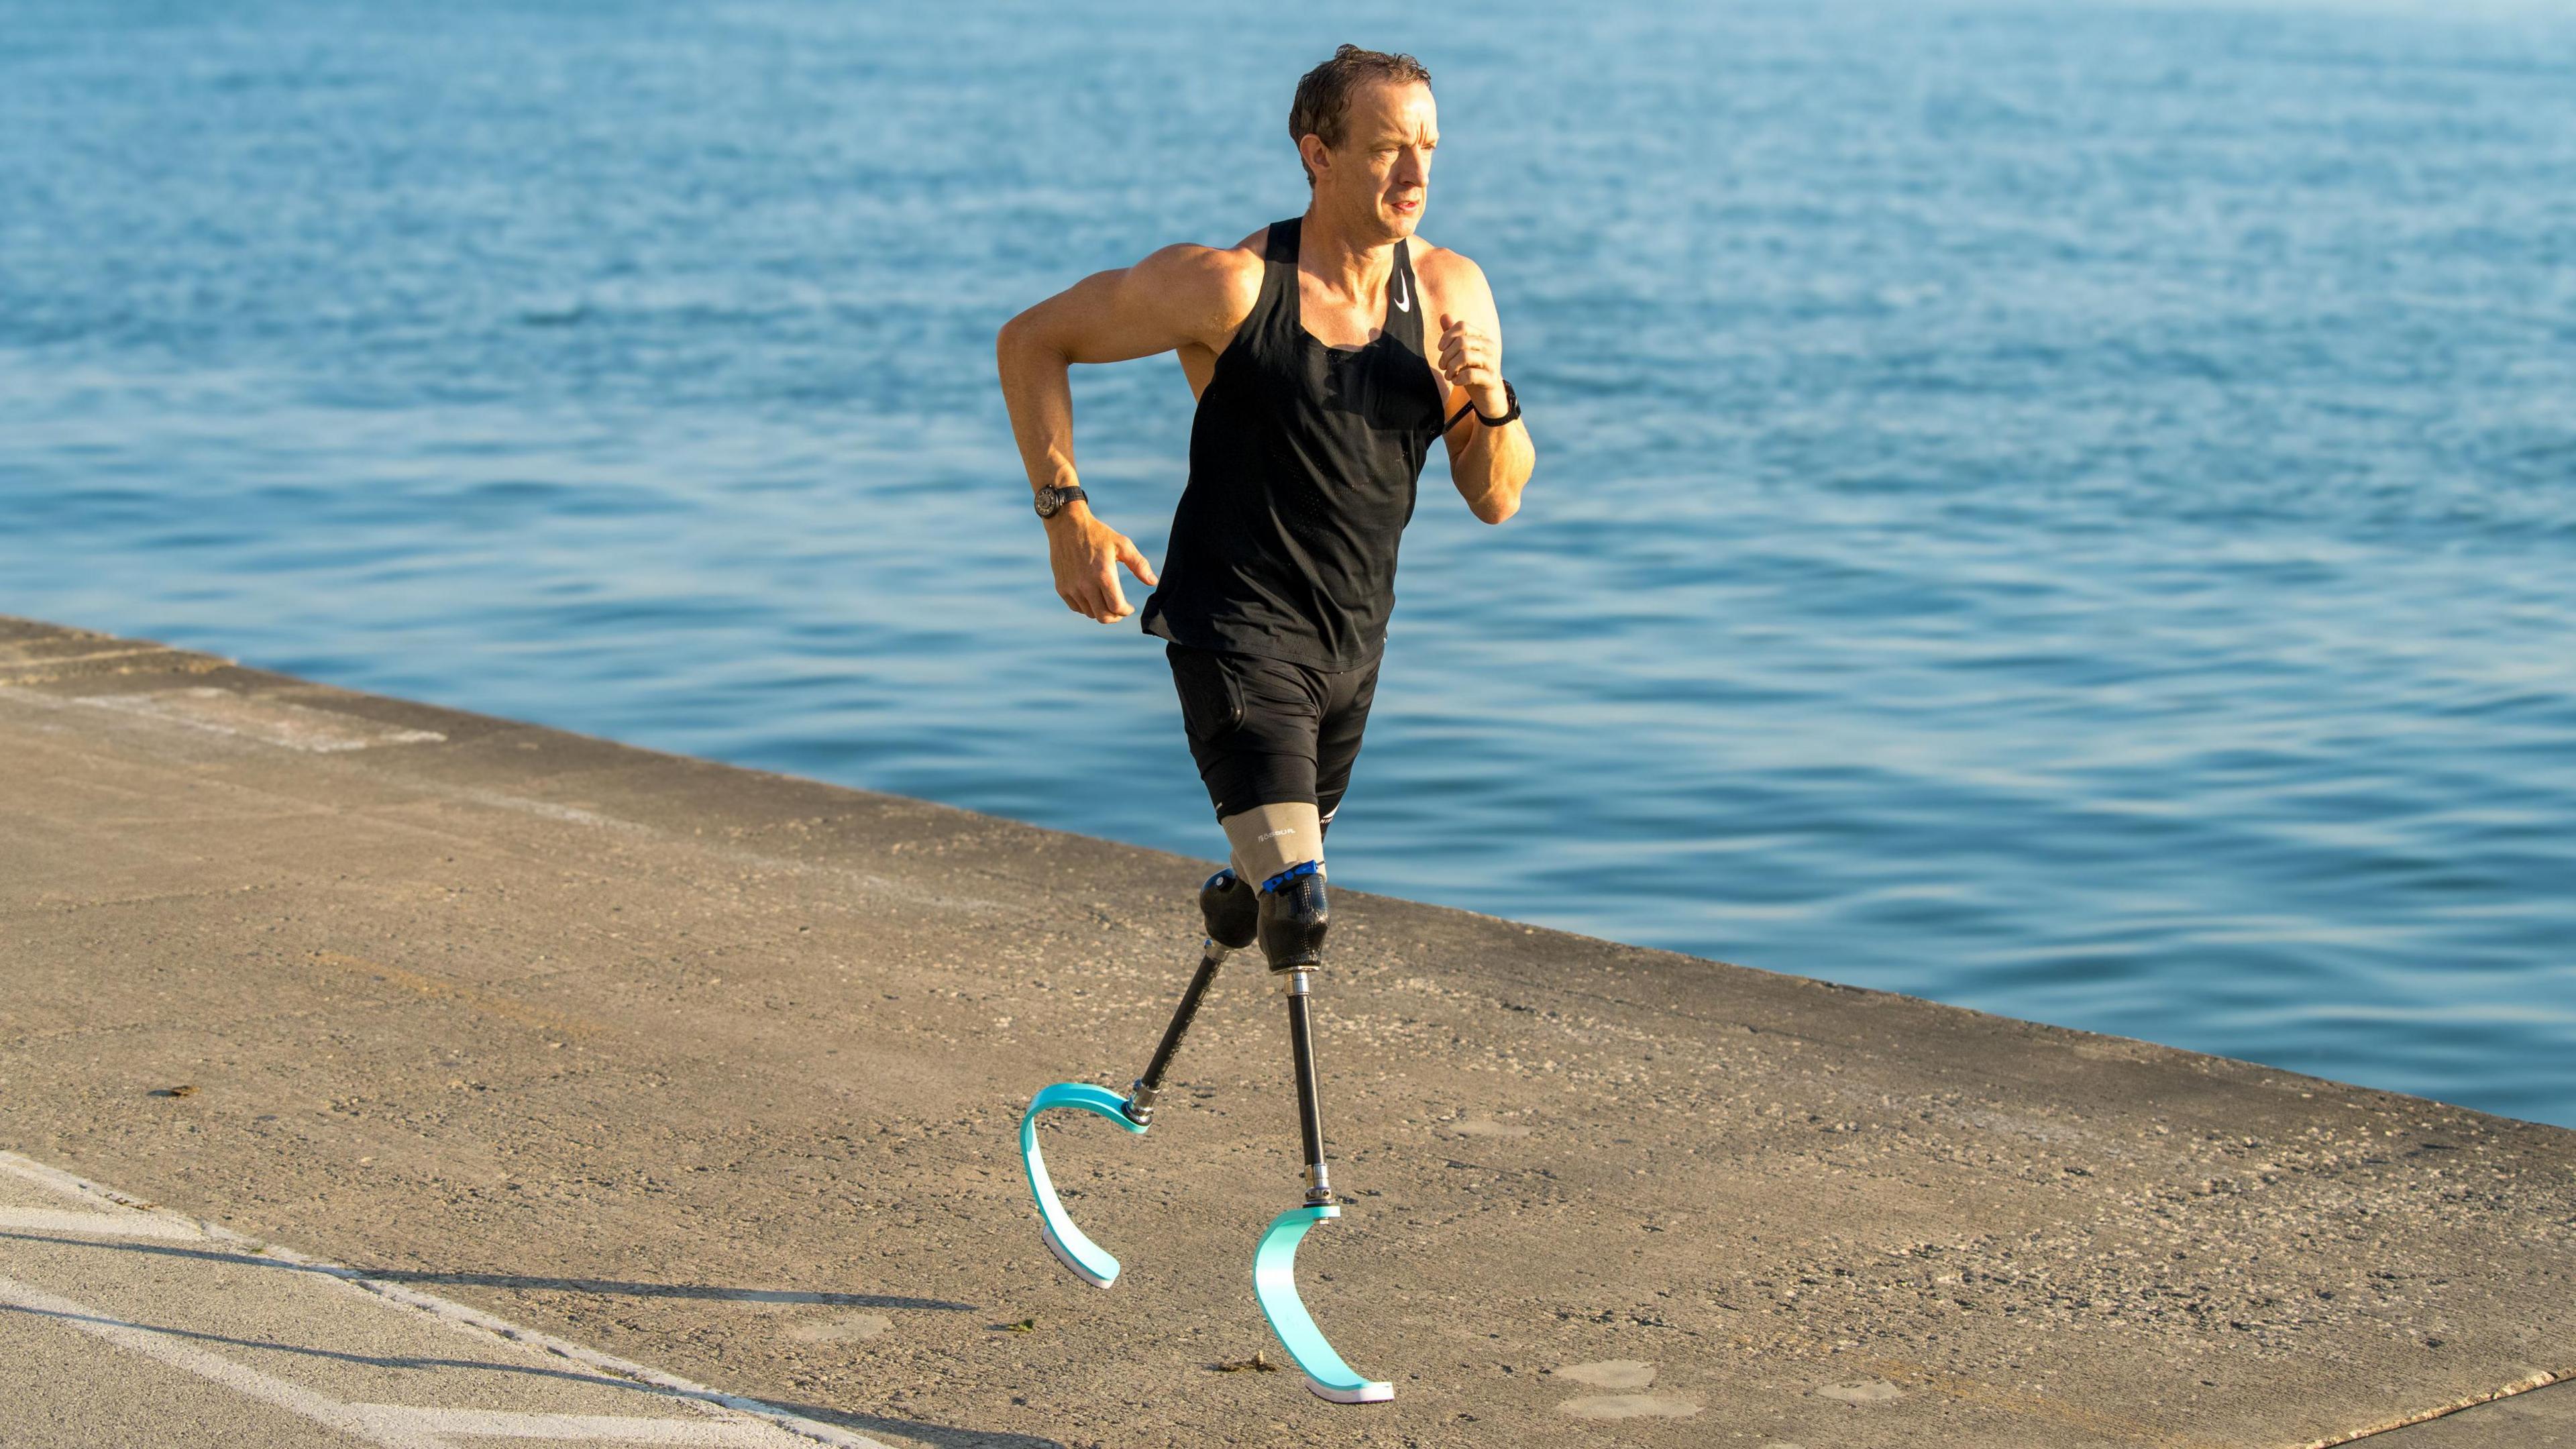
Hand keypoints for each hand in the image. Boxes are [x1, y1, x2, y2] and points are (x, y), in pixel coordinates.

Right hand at [1046, 503, 1157, 623]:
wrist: (1067, 525)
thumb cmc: (1098, 534)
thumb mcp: (1122, 544)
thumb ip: (1139, 564)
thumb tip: (1152, 582)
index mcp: (1103, 574)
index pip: (1116, 607)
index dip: (1126, 611)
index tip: (1129, 607)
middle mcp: (1086, 584)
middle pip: (1103, 616)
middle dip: (1115, 617)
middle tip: (1119, 610)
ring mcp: (1071, 587)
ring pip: (1089, 613)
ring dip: (1100, 611)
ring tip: (1106, 601)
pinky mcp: (1061, 587)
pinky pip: (1076, 607)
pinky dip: (1086, 607)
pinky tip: (1092, 598)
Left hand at [1437, 312, 1505, 416]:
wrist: (1488, 395)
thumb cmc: (1472, 371)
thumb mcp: (1461, 352)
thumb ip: (1453, 335)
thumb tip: (1444, 315)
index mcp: (1482, 337)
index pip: (1462, 326)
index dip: (1447, 336)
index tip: (1441, 349)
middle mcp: (1489, 346)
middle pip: (1461, 341)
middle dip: (1446, 355)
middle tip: (1442, 366)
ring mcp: (1492, 362)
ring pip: (1465, 356)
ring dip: (1451, 367)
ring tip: (1448, 375)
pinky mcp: (1491, 379)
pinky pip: (1470, 374)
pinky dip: (1458, 379)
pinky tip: (1456, 382)